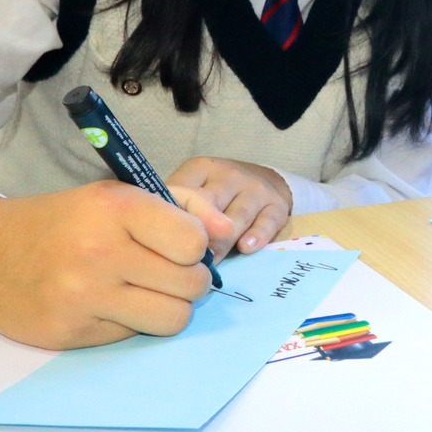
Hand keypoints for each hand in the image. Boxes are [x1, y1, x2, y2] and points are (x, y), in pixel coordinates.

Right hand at [0, 181, 237, 348]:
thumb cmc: (64, 221)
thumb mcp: (118, 195)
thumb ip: (183, 206)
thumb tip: (229, 234)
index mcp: (115, 208)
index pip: (193, 242)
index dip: (195, 247)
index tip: (177, 245)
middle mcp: (99, 252)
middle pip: (191, 285)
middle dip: (188, 281)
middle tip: (164, 272)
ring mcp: (83, 297)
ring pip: (172, 319)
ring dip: (168, 308)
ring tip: (144, 292)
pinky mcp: (72, 333)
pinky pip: (134, 337)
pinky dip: (130, 323)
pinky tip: (106, 305)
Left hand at [166, 156, 292, 256]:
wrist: (265, 180)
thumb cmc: (218, 193)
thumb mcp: (195, 190)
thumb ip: (177, 209)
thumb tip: (154, 241)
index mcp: (201, 169)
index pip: (183, 192)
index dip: (174, 220)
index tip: (165, 243)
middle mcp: (229, 174)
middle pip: (209, 205)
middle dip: (197, 234)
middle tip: (187, 259)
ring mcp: (255, 188)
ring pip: (236, 217)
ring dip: (222, 242)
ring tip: (211, 262)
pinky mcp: (277, 205)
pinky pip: (267, 221)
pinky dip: (256, 235)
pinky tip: (245, 247)